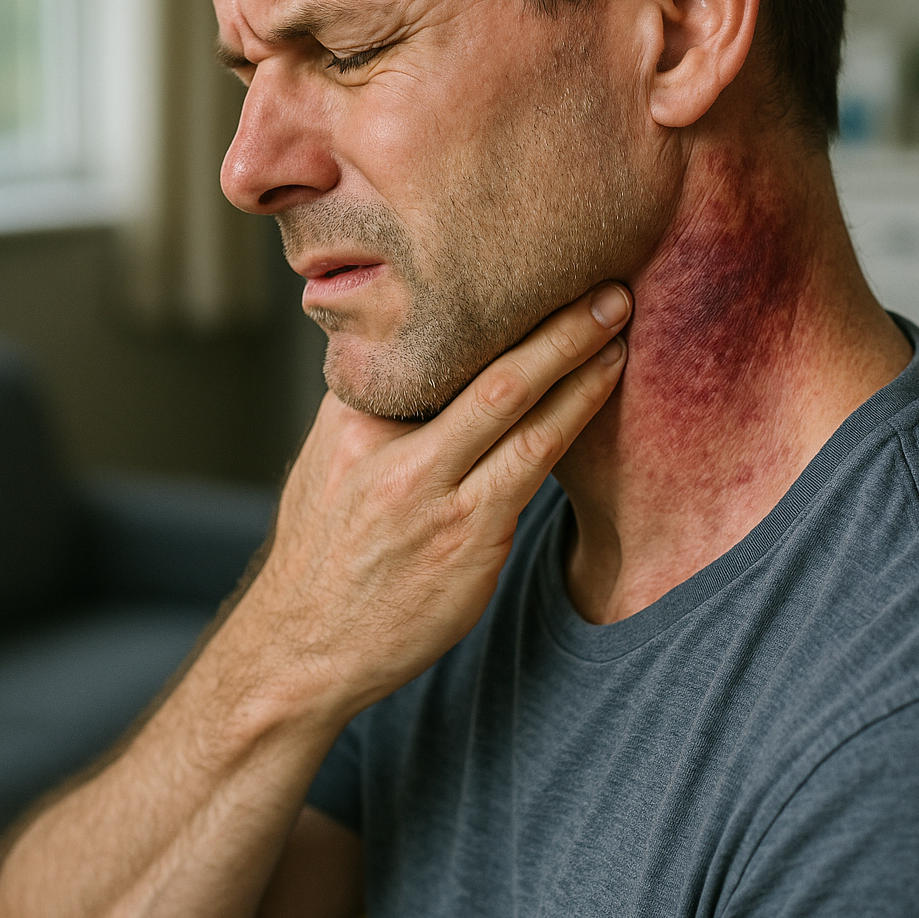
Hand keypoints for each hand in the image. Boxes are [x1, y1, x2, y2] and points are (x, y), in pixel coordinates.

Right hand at [250, 284, 631, 714]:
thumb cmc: (324, 554)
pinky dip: (573, 410)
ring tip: (617, 317)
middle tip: (601, 277)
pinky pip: (534, 458)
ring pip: (515, 402)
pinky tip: (602, 383)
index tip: (532, 268)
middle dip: (549, 316)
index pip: (428, 341)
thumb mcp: (324, 464)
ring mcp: (429, 492)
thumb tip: (423, 355)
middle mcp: (386, 446)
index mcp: (351, 416)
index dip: (487, 303)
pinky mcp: (467, 535)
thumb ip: (373, 408)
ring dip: (575, 355)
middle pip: (480, 361)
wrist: (301, 649)